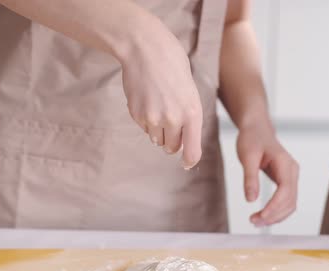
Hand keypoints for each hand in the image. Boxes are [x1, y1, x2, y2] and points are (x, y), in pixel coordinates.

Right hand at [118, 28, 202, 168]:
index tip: (186, 163)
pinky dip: (145, 119)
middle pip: (171, 148)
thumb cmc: (171, 65)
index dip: (189, 161)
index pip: (192, 151)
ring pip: (155, 139)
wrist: (145, 49)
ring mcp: (153, 118)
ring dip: (157, 130)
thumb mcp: (190, 91)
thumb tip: (182, 142)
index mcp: (192, 113)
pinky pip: (143, 127)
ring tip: (158, 105)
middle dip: (171, 141)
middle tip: (170, 123)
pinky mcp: (137, 115)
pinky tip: (147, 99)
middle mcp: (173, 120)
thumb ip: (188, 116)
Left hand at [236, 123, 298, 225]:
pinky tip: (263, 216)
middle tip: (253, 222)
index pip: (285, 191)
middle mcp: (292, 171)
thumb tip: (251, 199)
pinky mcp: (286, 181)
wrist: (257, 129)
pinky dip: (276, 211)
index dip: (274, 207)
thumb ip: (250, 178)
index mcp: (285, 164)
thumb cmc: (252, 139)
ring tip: (256, 221)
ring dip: (275, 216)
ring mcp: (291, 177)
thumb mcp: (247, 157)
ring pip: (290, 204)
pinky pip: (286, 200)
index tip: (259, 216)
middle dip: (274, 215)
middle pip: (290, 201)